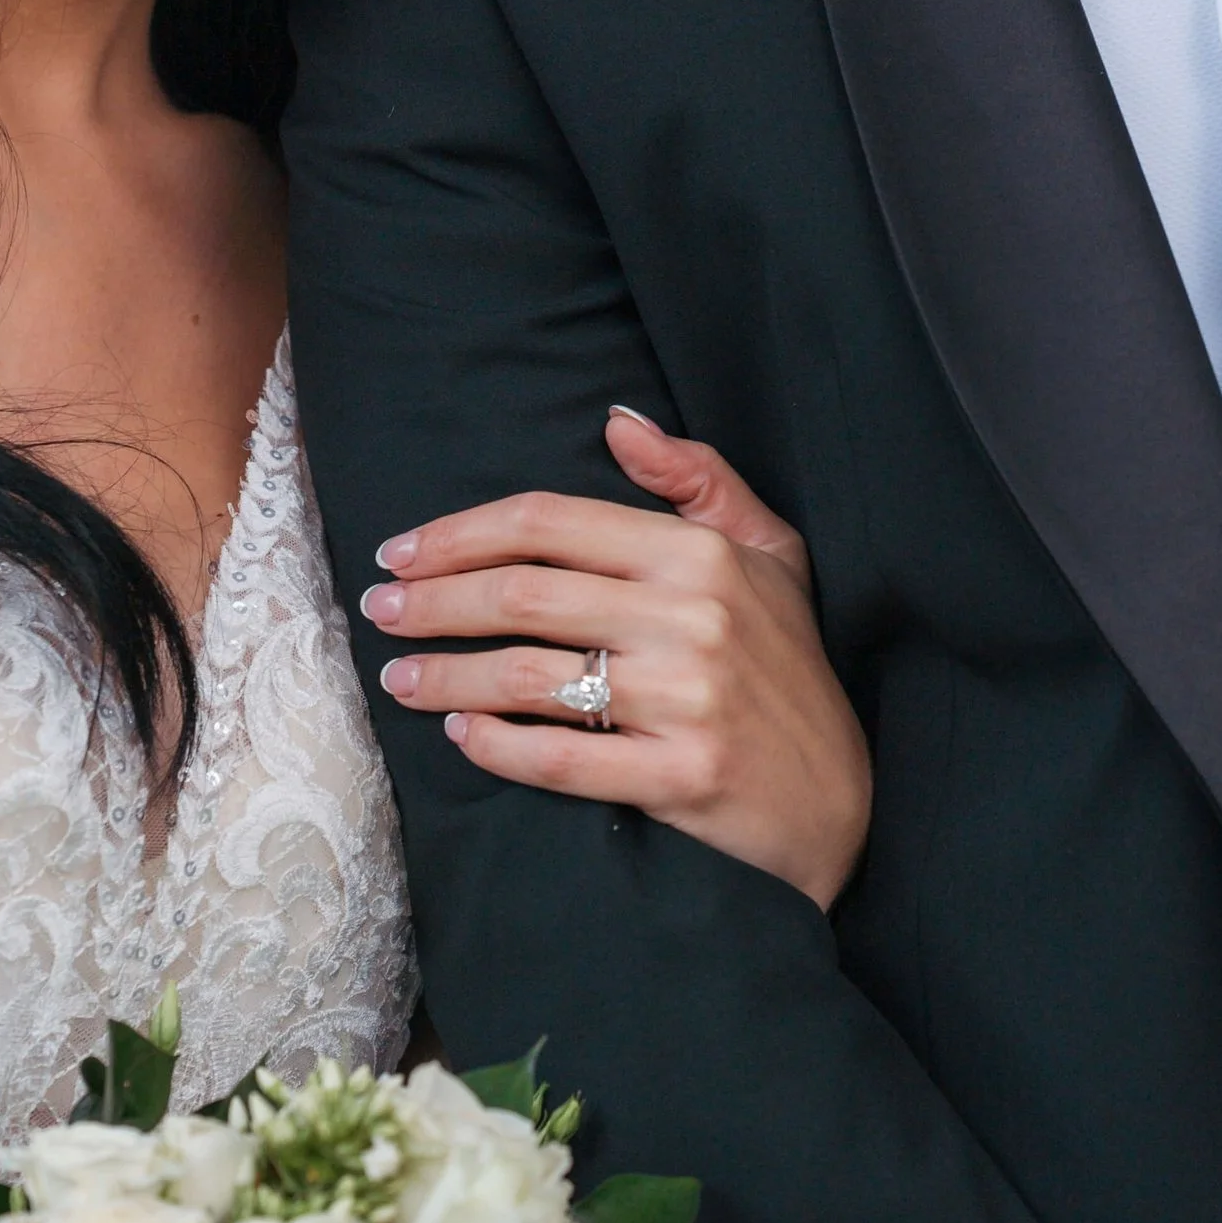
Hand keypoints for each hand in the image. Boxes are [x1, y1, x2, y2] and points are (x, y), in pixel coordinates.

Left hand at [364, 409, 871, 907]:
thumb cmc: (790, 668)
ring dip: (443, 674)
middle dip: (432, 600)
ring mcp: (687, 700)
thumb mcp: (770, 555)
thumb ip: (698, 479)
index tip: (400, 551)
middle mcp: (692, 618)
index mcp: (699, 554)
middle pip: (522, 593)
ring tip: (397, 677)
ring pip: (527, 675)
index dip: (459, 533)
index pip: (549, 523)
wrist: (844, 800)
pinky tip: (458, 734)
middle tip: (377, 610)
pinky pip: (561, 758)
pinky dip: (496, 745)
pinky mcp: (683, 778)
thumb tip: (618, 422)